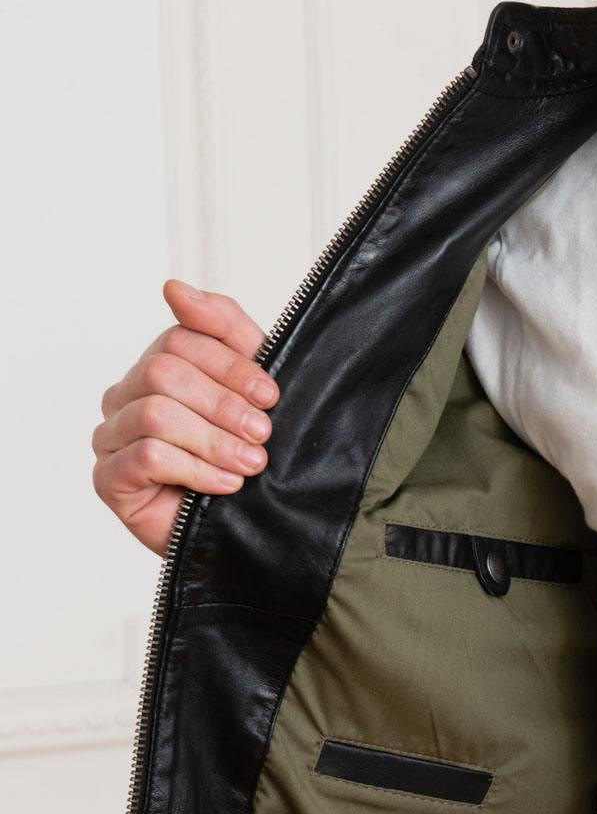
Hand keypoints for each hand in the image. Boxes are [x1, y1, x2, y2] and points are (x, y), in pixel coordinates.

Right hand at [92, 279, 279, 556]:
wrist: (248, 526)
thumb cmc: (247, 450)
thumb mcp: (250, 381)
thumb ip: (221, 327)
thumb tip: (173, 287)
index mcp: (157, 364)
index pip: (180, 339)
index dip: (231, 364)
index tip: (270, 396)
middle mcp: (125, 395)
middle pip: (162, 372)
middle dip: (223, 403)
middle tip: (263, 433)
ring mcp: (110, 437)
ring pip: (155, 413)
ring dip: (214, 440)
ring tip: (251, 464)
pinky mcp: (109, 479)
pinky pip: (148, 457)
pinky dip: (197, 469)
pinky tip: (225, 486)